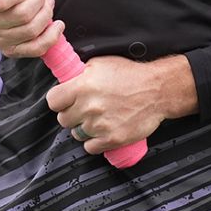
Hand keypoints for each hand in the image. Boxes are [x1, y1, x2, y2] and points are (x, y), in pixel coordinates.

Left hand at [45, 55, 196, 154]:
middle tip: (85, 109)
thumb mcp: (101, 64)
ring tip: (98, 118)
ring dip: (84, 128)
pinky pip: (90, 147)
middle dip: (72, 114)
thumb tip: (67, 82)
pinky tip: (103, 130)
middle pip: (64, 119)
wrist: (157, 90)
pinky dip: (94, 141)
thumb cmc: (131, 74)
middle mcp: (89, 106)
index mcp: (83, 86)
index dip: (59, 101)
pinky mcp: (111, 139)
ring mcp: (100, 125)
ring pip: (77, 134)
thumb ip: (81, 74)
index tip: (65, 100)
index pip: (52, 101)